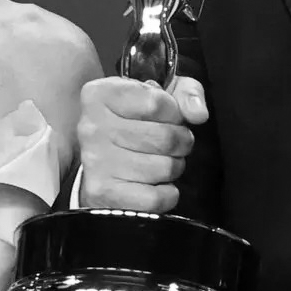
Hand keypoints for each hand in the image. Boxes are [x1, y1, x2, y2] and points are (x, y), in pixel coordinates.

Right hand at [76, 75, 206, 212]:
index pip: (157, 103)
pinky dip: (166, 194)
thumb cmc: (135, 123)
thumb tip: (199, 114)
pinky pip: (157, 198)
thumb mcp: (161, 94)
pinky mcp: (102, 194)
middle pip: (165, 137)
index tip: (168, 118)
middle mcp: (92, 127)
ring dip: (173, 167)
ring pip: (165, 168)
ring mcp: (95, 162)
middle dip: (180, 142)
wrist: (100, 164)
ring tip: (161, 162)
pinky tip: (154, 184)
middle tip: (173, 144)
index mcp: (101, 94)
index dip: (174, 113)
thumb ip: (187, 93)